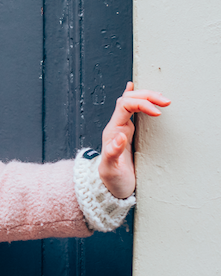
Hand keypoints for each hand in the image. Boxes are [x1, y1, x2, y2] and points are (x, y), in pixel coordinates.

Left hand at [99, 82, 170, 198]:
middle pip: (128, 99)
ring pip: (130, 102)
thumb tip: (119, 136)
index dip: (142, 104)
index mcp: (112, 131)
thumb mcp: (111, 170)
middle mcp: (116, 126)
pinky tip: (133, 88)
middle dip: (146, 96)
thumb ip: (112, 154)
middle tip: (166, 101)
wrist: (108, 187)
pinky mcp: (127, 132)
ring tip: (161, 97)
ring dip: (145, 96)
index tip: (158, 112)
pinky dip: (135, 98)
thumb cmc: (110, 180)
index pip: (125, 106)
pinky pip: (129, 109)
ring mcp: (121, 128)